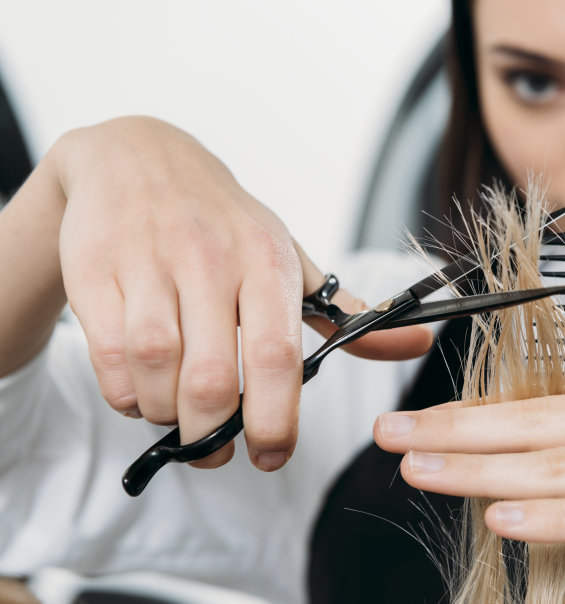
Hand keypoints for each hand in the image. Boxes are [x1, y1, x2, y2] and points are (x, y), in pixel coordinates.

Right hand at [48, 116, 430, 470]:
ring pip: (157, 375)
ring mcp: (149, 265)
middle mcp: (210, 261)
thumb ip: (346, 315)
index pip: (278, 357)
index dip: (276, 421)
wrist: (137, 158)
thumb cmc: (223, 222)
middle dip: (215, 436)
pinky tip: (143, 392)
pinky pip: (110, 362)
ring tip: (180, 418)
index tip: (273, 456)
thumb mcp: (289, 257)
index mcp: (267, 262)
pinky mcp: (97, 273)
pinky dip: (126, 396)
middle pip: (213, 381)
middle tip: (219, 450)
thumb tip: (417, 344)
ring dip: (167, 418)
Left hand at [374, 354, 564, 602]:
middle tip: (392, 435)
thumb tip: (550, 430)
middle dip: (455, 429)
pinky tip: (500, 514)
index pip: (548, 397)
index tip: (423, 420)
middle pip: (536, 421)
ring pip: (558, 463)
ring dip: (479, 469)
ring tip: (419, 469)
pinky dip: (549, 513)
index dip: (479, 411)